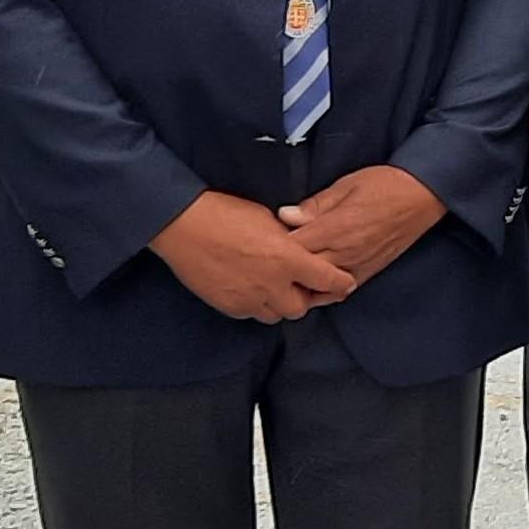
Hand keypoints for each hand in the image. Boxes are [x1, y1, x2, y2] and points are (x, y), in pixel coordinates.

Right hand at [149, 190, 356, 322]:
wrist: (183, 225)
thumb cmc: (226, 214)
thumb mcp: (269, 221)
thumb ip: (290, 241)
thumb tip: (301, 248)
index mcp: (288, 258)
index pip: (328, 280)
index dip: (340, 284)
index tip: (345, 283)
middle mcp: (272, 283)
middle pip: (301, 307)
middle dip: (305, 297)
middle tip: (302, 285)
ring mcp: (249, 298)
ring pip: (276, 314)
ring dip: (280, 303)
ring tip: (273, 286)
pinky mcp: (228, 305)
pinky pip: (251, 313)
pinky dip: (256, 305)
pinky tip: (250, 288)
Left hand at [278, 165, 446, 284]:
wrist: (423, 195)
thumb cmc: (385, 184)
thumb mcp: (346, 184)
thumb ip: (314, 205)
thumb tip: (284, 216)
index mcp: (336, 228)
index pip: (292, 247)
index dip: (273, 246)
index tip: (261, 241)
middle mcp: (346, 252)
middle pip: (301, 271)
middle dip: (282, 268)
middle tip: (266, 262)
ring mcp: (358, 265)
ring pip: (318, 288)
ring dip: (300, 284)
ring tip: (283, 278)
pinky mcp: (369, 272)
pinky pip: (340, 291)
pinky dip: (322, 292)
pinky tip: (311, 285)